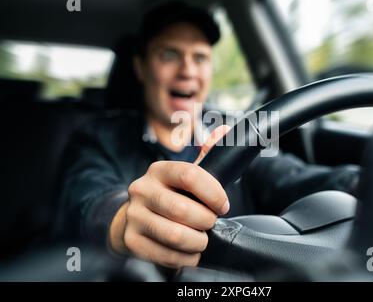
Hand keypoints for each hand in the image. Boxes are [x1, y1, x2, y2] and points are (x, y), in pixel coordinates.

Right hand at [109, 125, 230, 268]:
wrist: (134, 218)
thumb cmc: (169, 196)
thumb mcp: (184, 176)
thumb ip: (206, 157)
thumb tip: (224, 132)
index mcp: (159, 170)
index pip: (190, 175)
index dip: (213, 192)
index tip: (223, 205)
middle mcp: (142, 189)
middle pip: (183, 209)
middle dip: (206, 221)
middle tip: (211, 224)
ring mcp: (134, 215)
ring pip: (175, 234)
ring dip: (197, 242)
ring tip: (201, 240)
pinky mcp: (131, 240)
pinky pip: (166, 254)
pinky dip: (185, 258)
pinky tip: (190, 253)